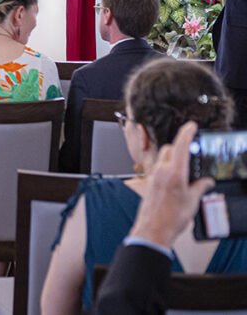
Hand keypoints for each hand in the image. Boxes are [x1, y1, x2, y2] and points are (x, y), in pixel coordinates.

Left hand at [128, 121, 214, 247]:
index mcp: (174, 173)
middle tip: (191, 155)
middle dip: (180, 148)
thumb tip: (206, 182)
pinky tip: (175, 181)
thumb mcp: (192, 201)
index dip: (186, 133)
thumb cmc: (171, 218)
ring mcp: (153, 176)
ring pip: (162, 158)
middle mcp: (161, 171)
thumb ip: (200, 187)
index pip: (180, 146)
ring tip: (184, 172)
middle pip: (169, 149)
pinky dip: (167, 169)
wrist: (153, 229)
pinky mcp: (149, 182)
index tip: (191, 126)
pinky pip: (158, 169)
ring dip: (172, 159)